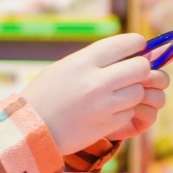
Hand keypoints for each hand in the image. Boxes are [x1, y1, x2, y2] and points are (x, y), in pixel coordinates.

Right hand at [21, 33, 166, 154]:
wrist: (29, 129)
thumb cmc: (46, 95)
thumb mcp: (65, 67)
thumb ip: (95, 59)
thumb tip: (131, 53)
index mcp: (83, 62)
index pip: (125, 44)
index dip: (138, 43)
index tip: (140, 46)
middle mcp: (95, 81)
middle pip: (141, 68)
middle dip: (142, 69)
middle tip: (134, 72)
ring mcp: (102, 105)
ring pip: (139, 92)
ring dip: (133, 92)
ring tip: (118, 94)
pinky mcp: (106, 125)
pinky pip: (130, 113)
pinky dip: (124, 112)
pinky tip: (108, 111)